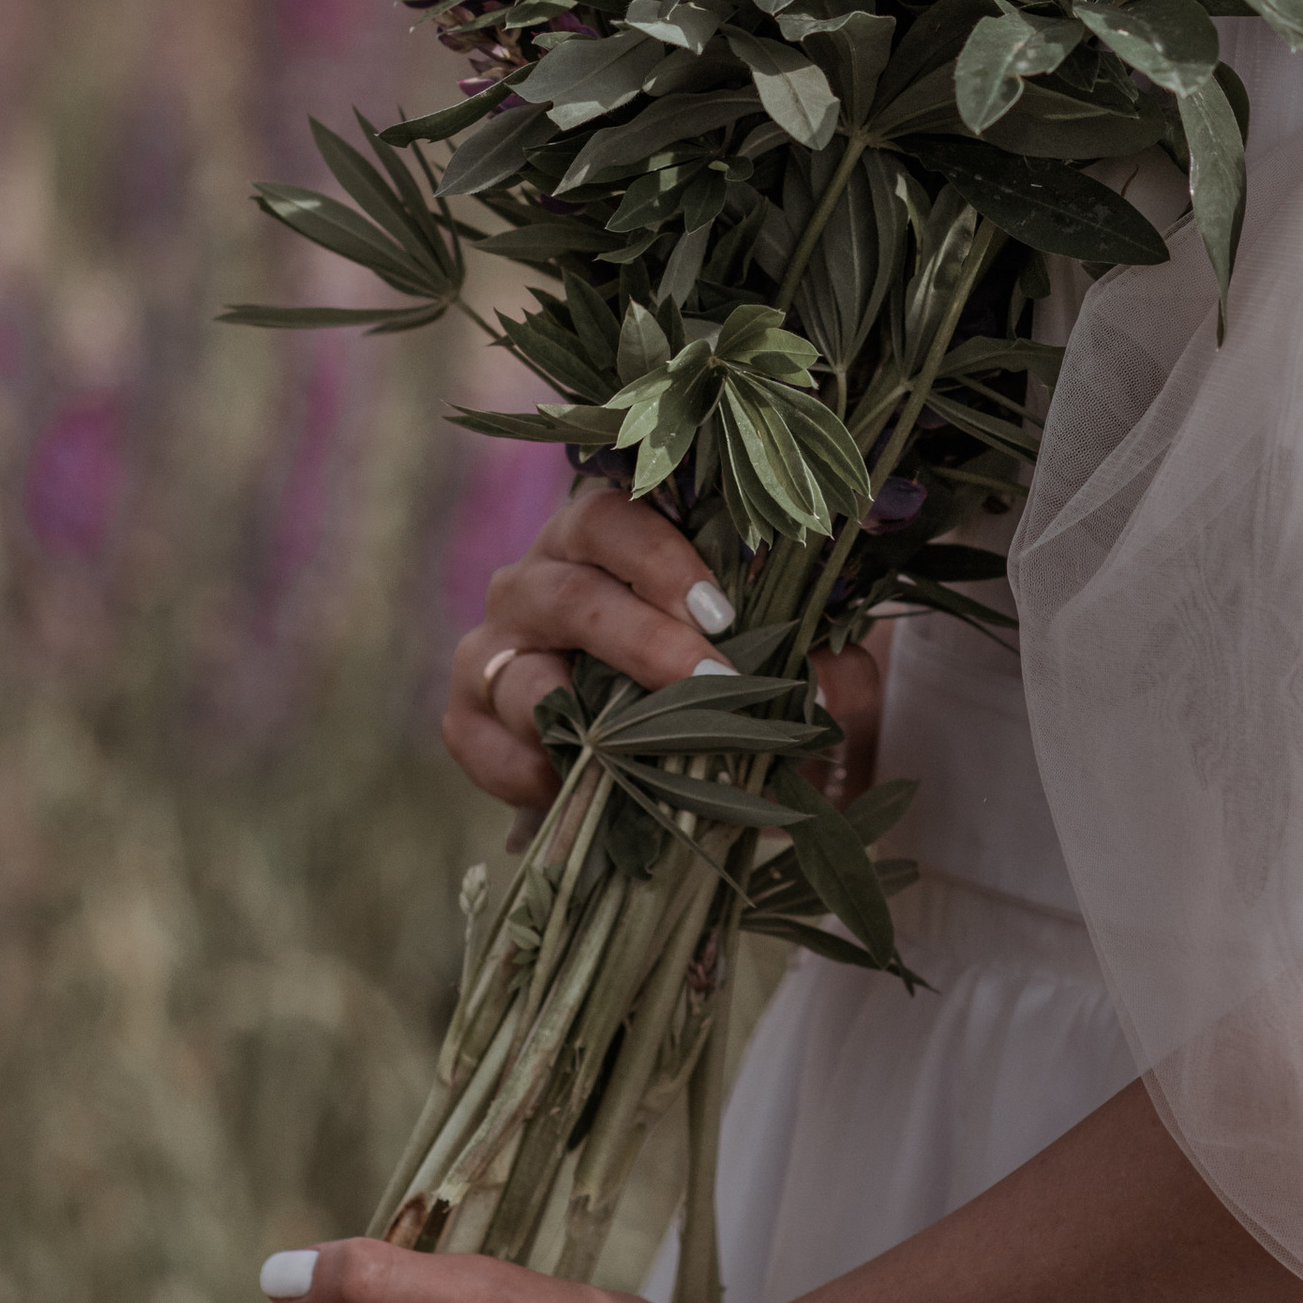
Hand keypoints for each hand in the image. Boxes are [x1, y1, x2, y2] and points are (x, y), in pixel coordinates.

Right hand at [442, 481, 887, 822]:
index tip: (722, 612)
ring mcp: (493, 647)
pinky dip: (521, 766)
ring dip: (579, 716)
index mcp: (599, 537)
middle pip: (568, 594)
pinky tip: (572, 786)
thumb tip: (837, 676)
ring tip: (637, 753)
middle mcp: (533, 580)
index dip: (661, 559)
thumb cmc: (703, 670)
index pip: (611, 516)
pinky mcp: (465, 715)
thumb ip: (811, 658)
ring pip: (516, 672)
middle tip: (710, 683)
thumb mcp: (766, 654)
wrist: (639, 737)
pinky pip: (474, 737)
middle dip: (640, 642)